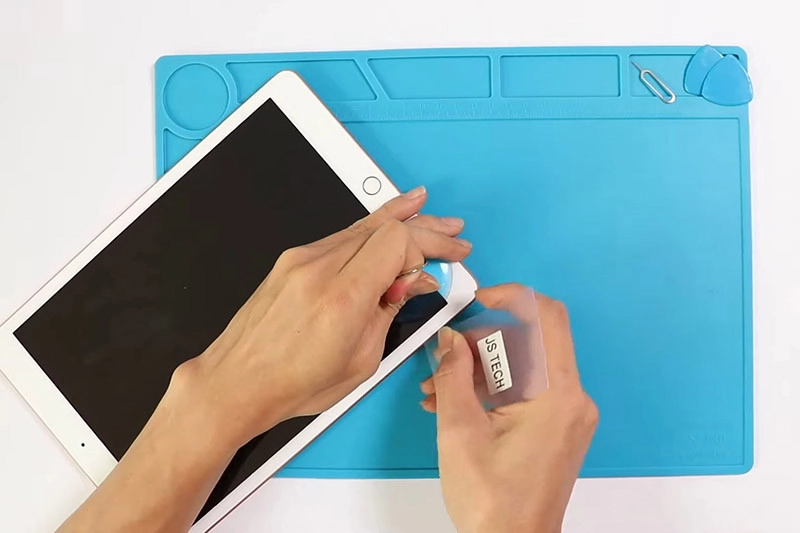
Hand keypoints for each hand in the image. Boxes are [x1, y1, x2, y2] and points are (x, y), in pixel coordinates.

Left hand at [176, 186, 471, 449]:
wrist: (237, 381)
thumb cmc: (294, 383)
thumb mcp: (362, 360)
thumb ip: (391, 311)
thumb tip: (416, 281)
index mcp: (342, 296)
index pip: (396, 241)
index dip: (429, 246)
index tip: (446, 261)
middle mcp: (319, 267)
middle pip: (383, 226)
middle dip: (425, 228)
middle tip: (453, 233)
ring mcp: (301, 259)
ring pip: (362, 224)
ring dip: (400, 220)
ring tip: (426, 211)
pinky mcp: (292, 259)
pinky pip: (341, 235)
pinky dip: (370, 228)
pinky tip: (388, 221)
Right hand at [421, 284, 597, 532]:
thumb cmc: (490, 497)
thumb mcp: (459, 430)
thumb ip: (453, 374)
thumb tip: (449, 337)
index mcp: (557, 393)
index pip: (546, 316)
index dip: (510, 296)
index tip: (475, 302)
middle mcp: (572, 398)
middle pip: (528, 343)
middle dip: (480, 344)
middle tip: (442, 362)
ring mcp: (567, 414)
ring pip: (522, 367)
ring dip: (479, 370)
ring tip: (435, 392)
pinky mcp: (557, 428)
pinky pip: (525, 391)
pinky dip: (492, 391)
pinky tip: (452, 404)